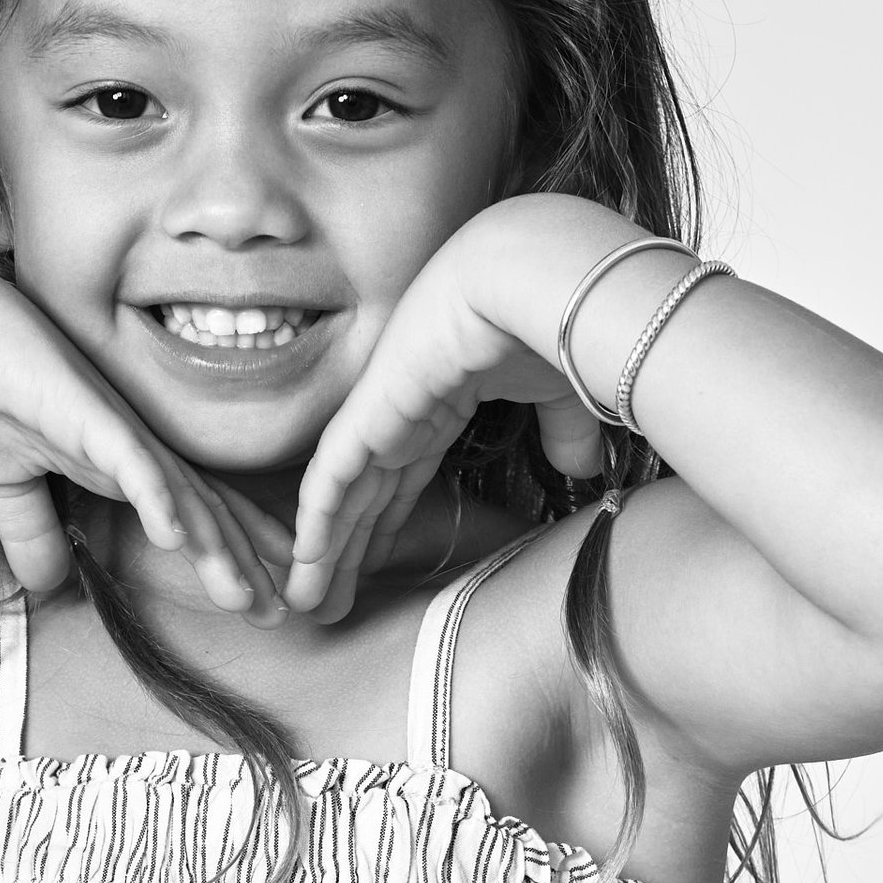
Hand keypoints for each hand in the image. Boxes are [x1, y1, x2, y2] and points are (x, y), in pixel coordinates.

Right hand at [0, 263, 287, 621]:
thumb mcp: (6, 483)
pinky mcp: (84, 414)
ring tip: (247, 596)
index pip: (194, 511)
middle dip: (246, 563)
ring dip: (214, 547)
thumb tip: (45, 588)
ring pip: (180, 495)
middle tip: (286, 613)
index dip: (232, 553)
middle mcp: (134, 444)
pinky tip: (176, 537)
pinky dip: (155, 497)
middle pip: (205, 510)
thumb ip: (33, 532)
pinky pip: (128, 459)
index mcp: (122, 460)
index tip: (266, 596)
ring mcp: (114, 429)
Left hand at [281, 206, 611, 620]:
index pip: (400, 476)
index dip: (385, 525)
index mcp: (440, 399)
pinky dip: (316, 527)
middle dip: (344, 553)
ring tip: (305, 606)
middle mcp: (401, 408)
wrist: (535, 277)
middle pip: (362, 496)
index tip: (373, 569)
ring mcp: (380, 409)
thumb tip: (577, 470)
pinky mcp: (368, 414)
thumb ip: (562, 430)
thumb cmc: (557, 318)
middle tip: (325, 604)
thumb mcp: (561, 391)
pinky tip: (305, 567)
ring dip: (323, 555)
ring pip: (338, 498)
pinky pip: (329, 482)